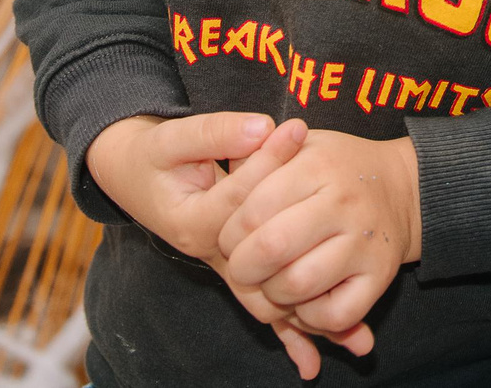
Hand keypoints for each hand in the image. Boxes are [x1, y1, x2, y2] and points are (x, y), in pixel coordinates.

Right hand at [87, 116, 353, 375]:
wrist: (131, 176)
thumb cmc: (153, 157)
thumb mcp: (173, 139)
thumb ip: (217, 134)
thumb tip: (261, 126)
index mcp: (195, 221)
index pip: (247, 203)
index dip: (277, 168)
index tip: (304, 134)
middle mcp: (211, 251)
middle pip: (269, 269)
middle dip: (311, 270)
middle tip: (350, 265)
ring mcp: (224, 263)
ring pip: (269, 298)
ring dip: (310, 321)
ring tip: (358, 345)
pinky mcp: (234, 266)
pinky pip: (264, 303)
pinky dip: (289, 332)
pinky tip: (313, 364)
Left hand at [217, 129, 420, 358]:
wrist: (401, 187)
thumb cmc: (336, 169)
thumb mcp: (299, 146)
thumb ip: (258, 158)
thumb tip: (220, 177)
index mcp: (317, 165)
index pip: (252, 209)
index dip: (228, 234)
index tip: (229, 240)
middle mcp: (343, 201)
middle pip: (271, 248)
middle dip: (243, 268)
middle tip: (242, 268)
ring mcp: (365, 241)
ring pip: (299, 284)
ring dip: (273, 294)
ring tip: (273, 282)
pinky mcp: (381, 275)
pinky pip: (335, 313)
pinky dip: (311, 318)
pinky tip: (305, 300)